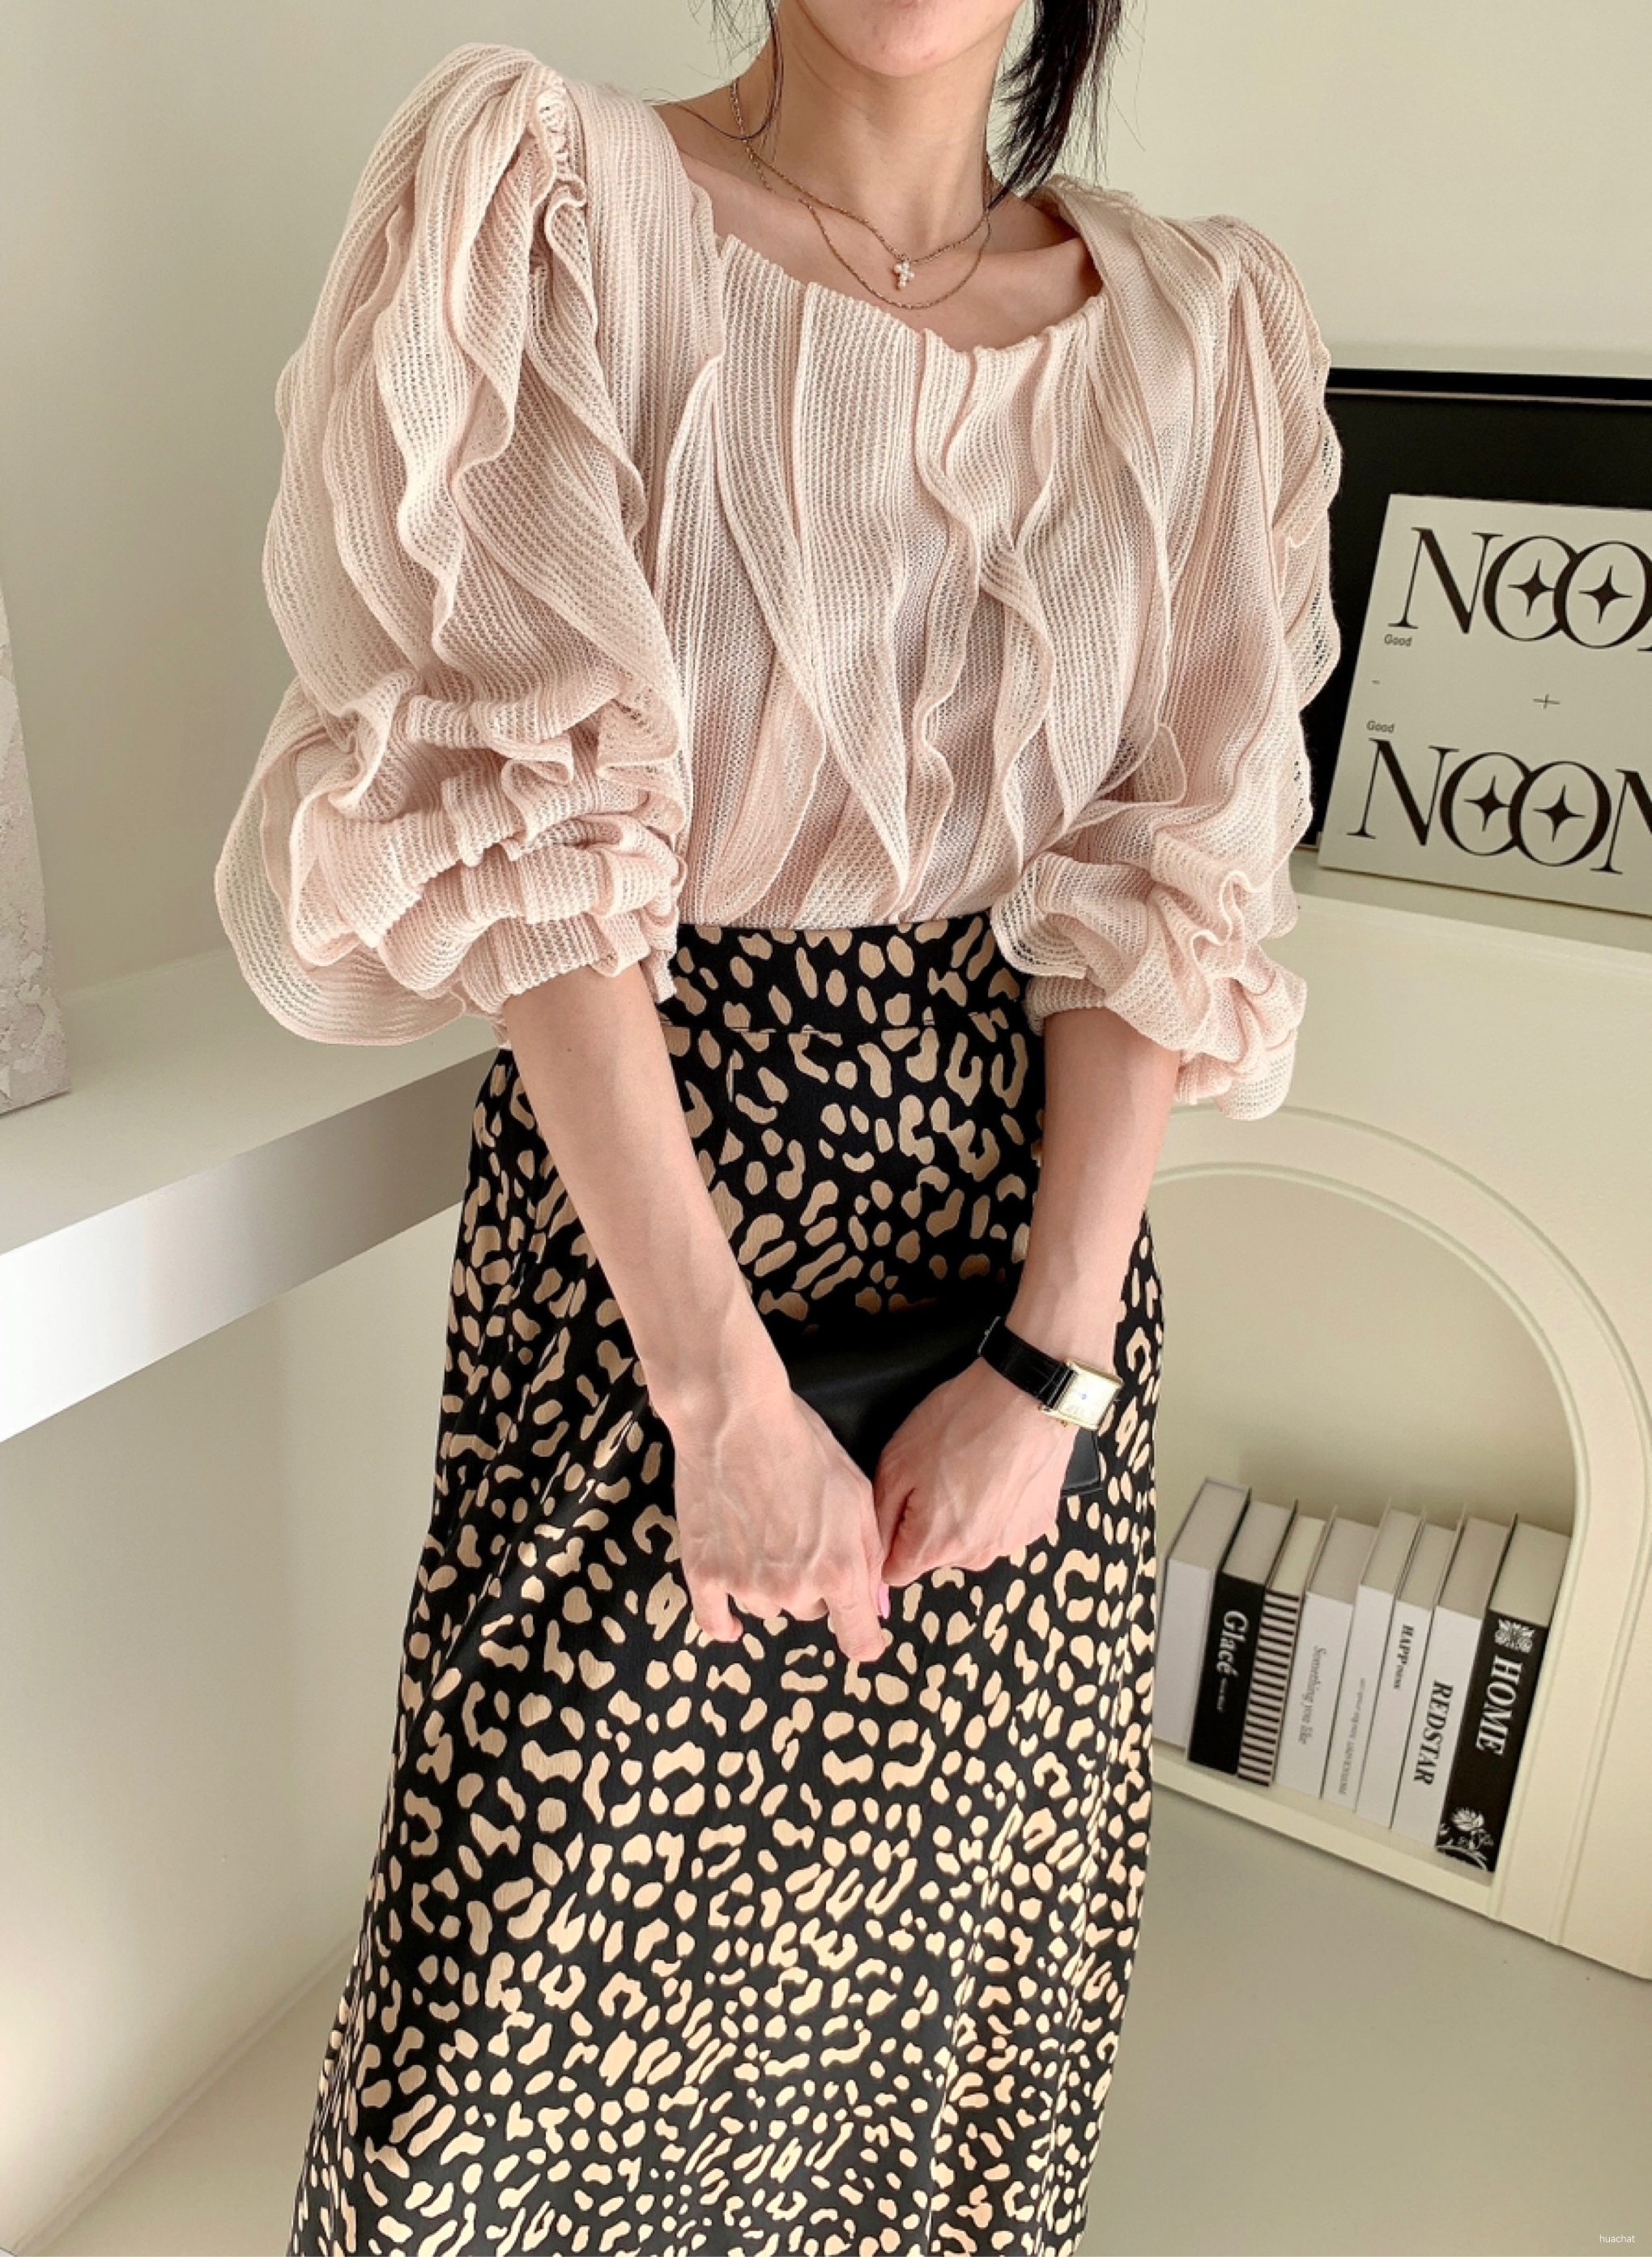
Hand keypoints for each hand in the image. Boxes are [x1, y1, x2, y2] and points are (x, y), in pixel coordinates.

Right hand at [663, 1367, 888, 1664]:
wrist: (734, 1418)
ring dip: (770, 1586)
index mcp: (839, 1570)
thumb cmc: (802, 1446)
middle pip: (810, 1610)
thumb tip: (876, 1604)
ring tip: (763, 1537)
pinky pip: (714, 1619)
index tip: (860, 1633)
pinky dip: (723, 1621)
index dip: (863, 1637)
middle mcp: (794, 1587)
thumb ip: (869, 1553)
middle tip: (801, 1537)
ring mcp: (746, 1583)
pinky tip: (728, 1620)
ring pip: (767, 1608)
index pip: (859, 1638)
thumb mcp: (856, 1492)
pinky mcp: (704, 1572)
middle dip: (813, 1585)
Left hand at [873, 1357, 1074, 1585]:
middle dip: (928, 1523)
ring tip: (969, 1468)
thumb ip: (880, 1519)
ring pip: (969, 1540)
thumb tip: (874, 1554)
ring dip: (964, 1514)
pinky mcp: (1036, 1525)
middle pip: (934, 1555)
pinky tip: (996, 1470)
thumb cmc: (960, 1421)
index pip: (895, 1572)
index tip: (898, 1509)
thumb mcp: (896, 1463)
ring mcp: (1010, 1542)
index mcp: (934, 1544)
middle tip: (935, 1475)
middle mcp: (975, 1556)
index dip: (889, 1540)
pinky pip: (1002, 1525)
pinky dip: (996, 1505)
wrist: (1025, 1396)